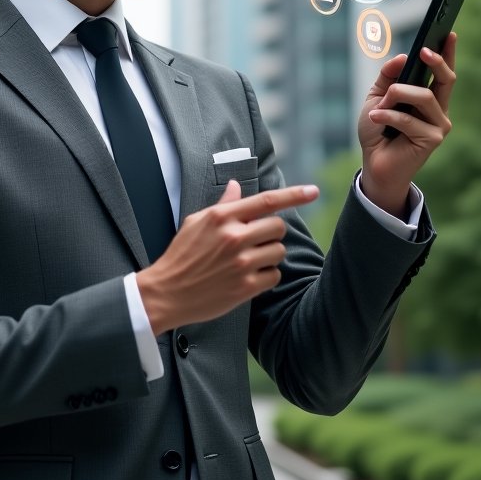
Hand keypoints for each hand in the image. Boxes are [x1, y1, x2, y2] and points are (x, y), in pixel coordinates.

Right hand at [136, 181, 318, 335]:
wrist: (167, 293)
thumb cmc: (181, 255)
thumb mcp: (196, 222)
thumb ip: (222, 205)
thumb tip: (236, 186)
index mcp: (222, 217)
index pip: (266, 201)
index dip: (293, 195)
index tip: (313, 191)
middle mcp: (234, 237)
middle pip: (278, 227)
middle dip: (271, 233)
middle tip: (254, 240)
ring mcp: (241, 263)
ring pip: (278, 251)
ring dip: (269, 255)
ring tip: (247, 260)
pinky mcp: (245, 287)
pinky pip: (274, 275)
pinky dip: (266, 276)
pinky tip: (248, 277)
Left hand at [358, 32, 457, 212]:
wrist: (373, 165)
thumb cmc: (377, 132)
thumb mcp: (377, 99)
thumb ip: (388, 78)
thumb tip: (403, 57)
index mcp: (429, 99)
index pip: (443, 73)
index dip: (448, 53)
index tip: (450, 32)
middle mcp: (439, 111)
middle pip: (447, 80)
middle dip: (437, 62)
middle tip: (423, 51)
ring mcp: (438, 126)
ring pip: (424, 96)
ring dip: (397, 95)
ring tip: (378, 105)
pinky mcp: (432, 140)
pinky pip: (409, 118)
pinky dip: (388, 116)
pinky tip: (376, 119)